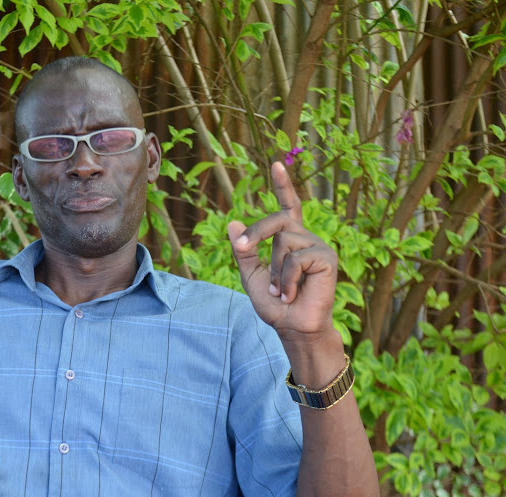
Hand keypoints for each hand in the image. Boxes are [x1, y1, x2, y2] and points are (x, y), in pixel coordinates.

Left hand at [227, 162, 337, 339]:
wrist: (292, 328)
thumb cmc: (274, 304)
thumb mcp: (251, 274)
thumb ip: (244, 250)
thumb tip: (232, 222)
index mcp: (290, 240)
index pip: (288, 207)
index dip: (283, 186)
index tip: (276, 164)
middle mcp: (307, 238)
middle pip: (277, 219)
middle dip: (256, 233)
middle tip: (243, 248)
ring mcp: (319, 247)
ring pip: (283, 241)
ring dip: (274, 270)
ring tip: (280, 290)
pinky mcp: (327, 259)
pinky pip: (295, 258)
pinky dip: (285, 279)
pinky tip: (290, 294)